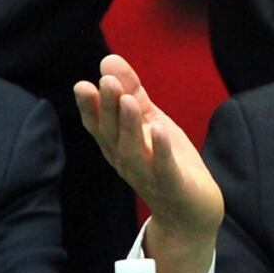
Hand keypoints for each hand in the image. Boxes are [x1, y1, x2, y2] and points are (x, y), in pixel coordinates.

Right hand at [74, 55, 222, 272]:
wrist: (191, 212)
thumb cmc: (166, 161)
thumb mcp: (149, 120)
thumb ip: (131, 91)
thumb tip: (108, 59)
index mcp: (117, 145)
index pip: (98, 125)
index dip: (89, 107)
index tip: (82, 85)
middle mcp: (126, 161)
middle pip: (112, 134)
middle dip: (108, 108)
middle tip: (107, 82)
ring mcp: (148, 175)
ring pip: (133, 150)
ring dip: (129, 125)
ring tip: (128, 100)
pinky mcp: (173, 186)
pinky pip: (164, 167)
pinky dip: (160, 149)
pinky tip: (158, 128)